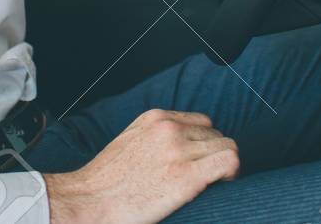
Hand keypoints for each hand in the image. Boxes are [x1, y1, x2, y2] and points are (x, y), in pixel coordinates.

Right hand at [43, 109, 239, 223]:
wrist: (88, 202)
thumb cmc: (105, 182)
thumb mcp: (130, 141)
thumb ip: (155, 137)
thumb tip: (178, 147)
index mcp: (155, 118)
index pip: (200, 122)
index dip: (204, 144)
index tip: (201, 161)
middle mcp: (170, 128)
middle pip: (215, 135)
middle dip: (214, 155)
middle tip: (208, 177)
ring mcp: (179, 150)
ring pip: (226, 146)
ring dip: (224, 165)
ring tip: (215, 183)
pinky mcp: (187, 176)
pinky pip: (229, 162)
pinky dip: (232, 172)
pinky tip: (224, 184)